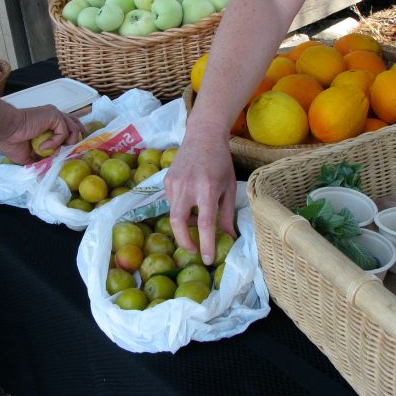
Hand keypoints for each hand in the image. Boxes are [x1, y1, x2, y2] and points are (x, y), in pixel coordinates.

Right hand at [0, 105, 84, 164]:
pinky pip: (63, 132)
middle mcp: (53, 116)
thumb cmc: (11, 140)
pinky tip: (42, 147)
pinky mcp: (54, 115)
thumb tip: (48, 167)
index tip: (71, 152)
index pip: (68, 128)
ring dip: (67, 144)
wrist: (5, 129)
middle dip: (78, 140)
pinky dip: (55, 143)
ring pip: (74, 129)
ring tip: (53, 153)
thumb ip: (40, 159)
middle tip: (73, 153)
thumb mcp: (28, 155)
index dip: (72, 139)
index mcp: (48, 123)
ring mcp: (54, 115)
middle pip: (76, 125)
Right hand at [164, 127, 237, 265]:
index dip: (205, 244)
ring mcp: (174, 183)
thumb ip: (227, 214)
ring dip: (185, 224)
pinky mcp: (166, 180)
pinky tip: (190, 201)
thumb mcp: (229, 187)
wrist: (203, 135)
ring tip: (196, 220)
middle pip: (178, 223)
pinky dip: (181, 208)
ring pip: (174, 214)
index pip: (205, 224)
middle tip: (193, 250)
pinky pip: (172, 202)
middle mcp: (188, 187)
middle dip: (184, 242)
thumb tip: (229, 237)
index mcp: (207, 189)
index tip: (208, 259)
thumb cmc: (221, 162)